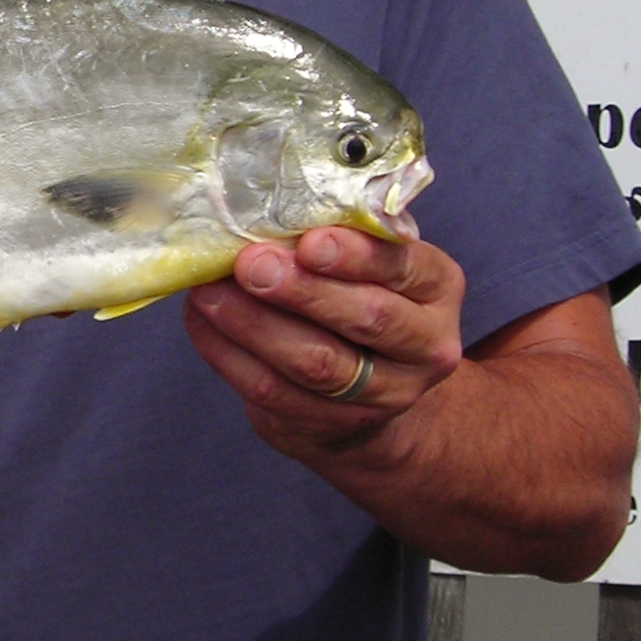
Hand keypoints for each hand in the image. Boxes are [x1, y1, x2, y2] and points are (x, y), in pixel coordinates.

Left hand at [182, 227, 465, 465]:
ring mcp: (384, 394)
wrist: (366, 392)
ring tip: (210, 293)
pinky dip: (230, 355)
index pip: (404, 268)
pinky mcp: (331, 425)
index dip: (356, 256)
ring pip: (317, 363)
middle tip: (250, 264)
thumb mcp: (364, 261)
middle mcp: (425, 345)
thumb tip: (256, 214)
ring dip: (255, 325)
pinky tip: (203, 322)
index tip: (309, 241)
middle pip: (367, 318)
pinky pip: (274, 392)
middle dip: (302, 290)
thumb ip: (329, 237)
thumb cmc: (354, 295)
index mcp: (437, 287)